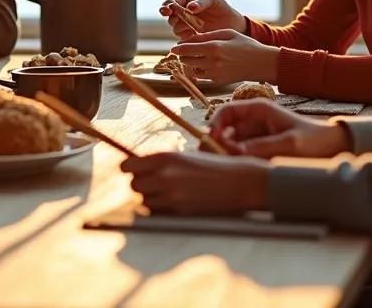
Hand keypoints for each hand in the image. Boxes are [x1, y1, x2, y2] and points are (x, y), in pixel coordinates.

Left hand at [121, 152, 269, 215]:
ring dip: (153, 200)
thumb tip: (140, 169)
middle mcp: (164, 176)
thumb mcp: (187, 157)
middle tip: (157, 185)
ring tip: (170, 194)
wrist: (244, 182)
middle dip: (143, 185)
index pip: (127, 166)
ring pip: (145, 202)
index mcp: (165, 157)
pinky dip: (163, 212)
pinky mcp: (181, 213)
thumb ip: (164, 163)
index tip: (137, 172)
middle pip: (134, 185)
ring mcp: (172, 196)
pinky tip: (177, 204)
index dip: (131, 170)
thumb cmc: (217, 167)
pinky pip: (159, 214)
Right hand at [159, 0, 245, 37]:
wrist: (233, 25)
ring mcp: (186, 25)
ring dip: (179, 26)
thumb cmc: (223, 9)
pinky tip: (193, 35)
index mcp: (188, 0)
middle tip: (175, 18)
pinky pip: (182, 38)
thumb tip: (190, 7)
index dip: (168, 4)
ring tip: (192, 26)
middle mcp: (184, 13)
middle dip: (171, 16)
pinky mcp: (190, 37)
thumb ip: (202, 2)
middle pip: (170, 14)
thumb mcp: (214, 0)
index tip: (168, 9)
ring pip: (175, 27)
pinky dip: (185, 37)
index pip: (174, 0)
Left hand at [172, 29, 277, 84]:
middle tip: (187, 51)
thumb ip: (206, 36)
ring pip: (192, 70)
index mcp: (214, 47)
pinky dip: (200, 70)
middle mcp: (212, 62)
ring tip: (198, 57)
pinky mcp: (217, 82)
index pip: (186, 49)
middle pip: (186, 61)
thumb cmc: (245, 45)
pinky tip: (207, 64)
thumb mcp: (227, 33)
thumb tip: (188, 40)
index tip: (174, 48)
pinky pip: (201, 76)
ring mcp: (214, 74)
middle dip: (184, 56)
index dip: (178, 49)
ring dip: (191, 64)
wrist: (261, 63)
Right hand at [208, 98, 350, 158]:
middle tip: (217, 160)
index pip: (227, 111)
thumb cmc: (315, 140)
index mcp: (260, 109)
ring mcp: (256, 133)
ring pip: (231, 142)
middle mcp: (254, 119)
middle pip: (226, 129)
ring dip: (227, 153)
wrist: (334, 147)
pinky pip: (241, 152)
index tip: (211, 141)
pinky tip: (239, 169)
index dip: (215, 124)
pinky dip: (237, 159)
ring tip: (230, 167)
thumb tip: (233, 152)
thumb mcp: (289, 144)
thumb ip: (261, 147)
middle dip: (219, 143)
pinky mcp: (259, 147)